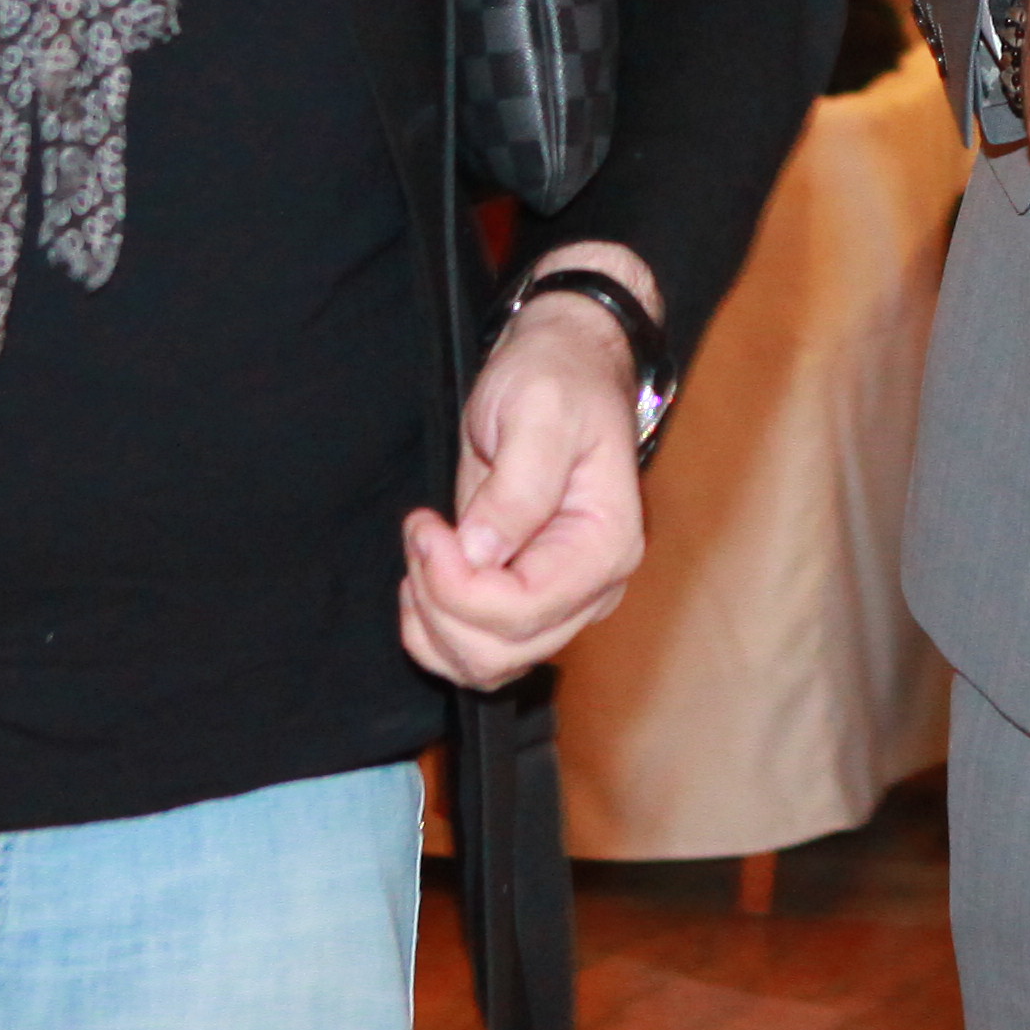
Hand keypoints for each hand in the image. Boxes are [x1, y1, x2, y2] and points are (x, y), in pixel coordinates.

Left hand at [404, 257, 654, 688]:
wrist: (563, 366)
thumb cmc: (557, 379)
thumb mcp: (537, 411)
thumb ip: (516, 487)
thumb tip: (480, 555)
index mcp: (605, 547)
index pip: (521, 611)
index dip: (456, 585)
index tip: (426, 526)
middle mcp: (590, 589)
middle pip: (501, 651)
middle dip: (440, 602)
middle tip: (424, 531)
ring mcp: (559, 601)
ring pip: (485, 663)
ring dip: (433, 621)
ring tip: (425, 547)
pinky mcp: (526, 601)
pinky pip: (476, 651)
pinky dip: (435, 630)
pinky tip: (426, 574)